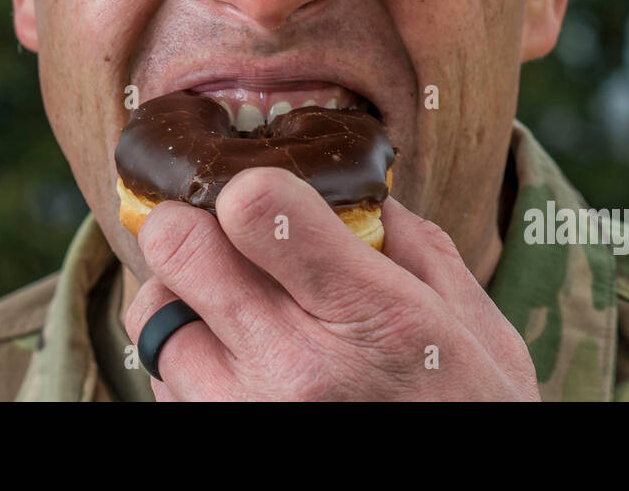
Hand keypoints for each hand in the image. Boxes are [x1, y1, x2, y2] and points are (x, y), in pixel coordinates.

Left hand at [123, 166, 539, 400]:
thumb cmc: (473, 413)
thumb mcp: (474, 328)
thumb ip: (414, 247)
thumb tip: (358, 194)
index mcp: (371, 317)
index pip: (253, 209)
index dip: (250, 186)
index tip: (268, 197)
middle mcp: (293, 368)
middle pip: (177, 246)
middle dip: (196, 225)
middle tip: (229, 238)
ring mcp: (243, 414)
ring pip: (154, 312)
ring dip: (186, 298)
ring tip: (238, 312)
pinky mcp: (214, 441)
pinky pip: (162, 379)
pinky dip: (189, 360)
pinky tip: (241, 366)